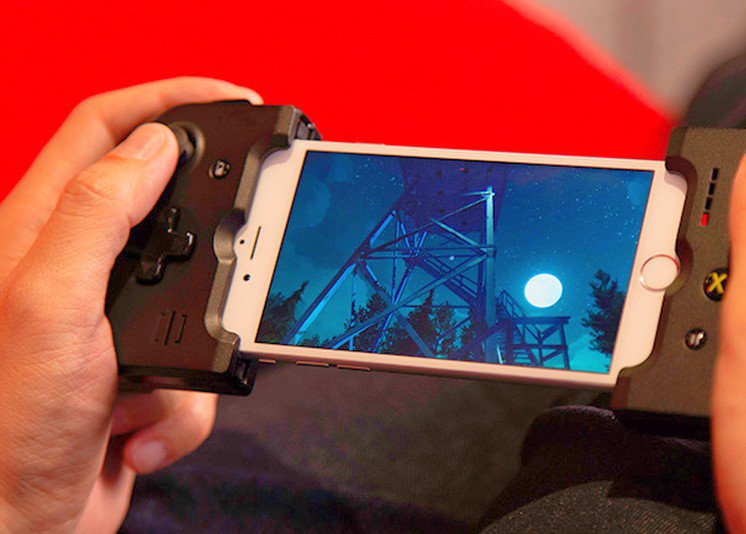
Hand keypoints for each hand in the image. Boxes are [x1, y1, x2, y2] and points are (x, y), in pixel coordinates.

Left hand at [0, 78, 261, 532]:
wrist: (19, 525)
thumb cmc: (8, 422)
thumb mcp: (51, 301)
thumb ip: (100, 213)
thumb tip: (156, 145)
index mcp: (41, 230)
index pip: (106, 128)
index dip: (168, 99)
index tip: (233, 98)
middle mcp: (76, 266)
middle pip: (168, 206)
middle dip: (213, 229)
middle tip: (251, 235)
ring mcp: (111, 321)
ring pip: (199, 296)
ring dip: (202, 343)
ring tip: (159, 381)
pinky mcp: (143, 369)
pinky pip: (200, 365)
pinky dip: (184, 406)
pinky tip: (136, 427)